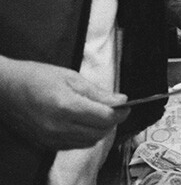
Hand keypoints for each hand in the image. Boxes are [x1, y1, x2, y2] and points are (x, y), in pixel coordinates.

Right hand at [0, 57, 127, 149]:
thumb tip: (120, 100)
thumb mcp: (71, 77)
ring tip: (98, 115)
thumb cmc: (37, 77)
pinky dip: (84, 136)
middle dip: (111, 122)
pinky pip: (73, 145)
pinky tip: (83, 123)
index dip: (120, 113)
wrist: (5, 88)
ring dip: (99, 130)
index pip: (105, 118)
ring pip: (87, 142)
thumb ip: (97, 92)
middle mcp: (59, 127)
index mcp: (67, 107)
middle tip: (114, 109)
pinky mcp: (44, 144)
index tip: (126, 105)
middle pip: (98, 133)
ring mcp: (50, 138)